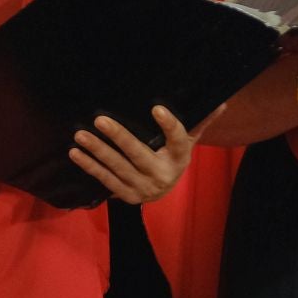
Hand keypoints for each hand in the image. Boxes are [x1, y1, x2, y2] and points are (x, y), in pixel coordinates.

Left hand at [70, 104, 214, 205]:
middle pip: (139, 154)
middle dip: (119, 137)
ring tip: (81, 135)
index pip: (178, 140)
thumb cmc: (172, 156)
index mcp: (180, 157)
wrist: (164, 190)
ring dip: (98, 152)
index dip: (169, 125)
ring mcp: (144, 188)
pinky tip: (76, 153)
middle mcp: (163, 175)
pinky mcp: (128, 196)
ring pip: (118, 168)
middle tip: (99, 119)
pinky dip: (90, 167)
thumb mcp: (187, 141)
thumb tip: (222, 101)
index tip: (156, 108)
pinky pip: (107, 180)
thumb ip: (200, 121)